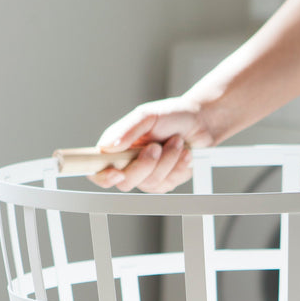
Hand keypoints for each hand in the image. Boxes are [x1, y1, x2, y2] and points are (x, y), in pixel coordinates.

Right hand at [90, 96, 218, 192]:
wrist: (201, 123)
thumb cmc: (172, 115)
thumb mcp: (147, 116)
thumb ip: (126, 131)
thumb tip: (107, 147)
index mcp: (117, 147)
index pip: (98, 170)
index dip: (103, 176)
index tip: (116, 172)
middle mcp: (128, 164)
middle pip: (126, 182)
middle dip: (146, 165)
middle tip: (157, 146)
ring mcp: (146, 175)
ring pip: (151, 184)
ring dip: (168, 162)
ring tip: (176, 142)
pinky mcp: (163, 182)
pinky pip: (168, 185)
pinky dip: (179, 168)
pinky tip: (183, 154)